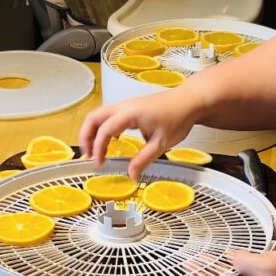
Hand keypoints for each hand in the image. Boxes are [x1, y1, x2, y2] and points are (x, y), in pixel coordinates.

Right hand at [78, 88, 205, 180]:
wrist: (188, 101)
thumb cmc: (178, 118)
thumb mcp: (161, 143)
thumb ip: (144, 159)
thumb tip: (131, 175)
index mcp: (130, 113)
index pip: (105, 130)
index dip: (98, 148)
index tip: (100, 163)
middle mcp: (123, 106)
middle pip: (93, 118)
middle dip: (86, 137)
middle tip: (88, 156)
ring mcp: (125, 105)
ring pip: (99, 115)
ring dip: (92, 132)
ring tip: (95, 151)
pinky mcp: (129, 108)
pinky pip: (108, 116)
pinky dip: (102, 128)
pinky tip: (110, 142)